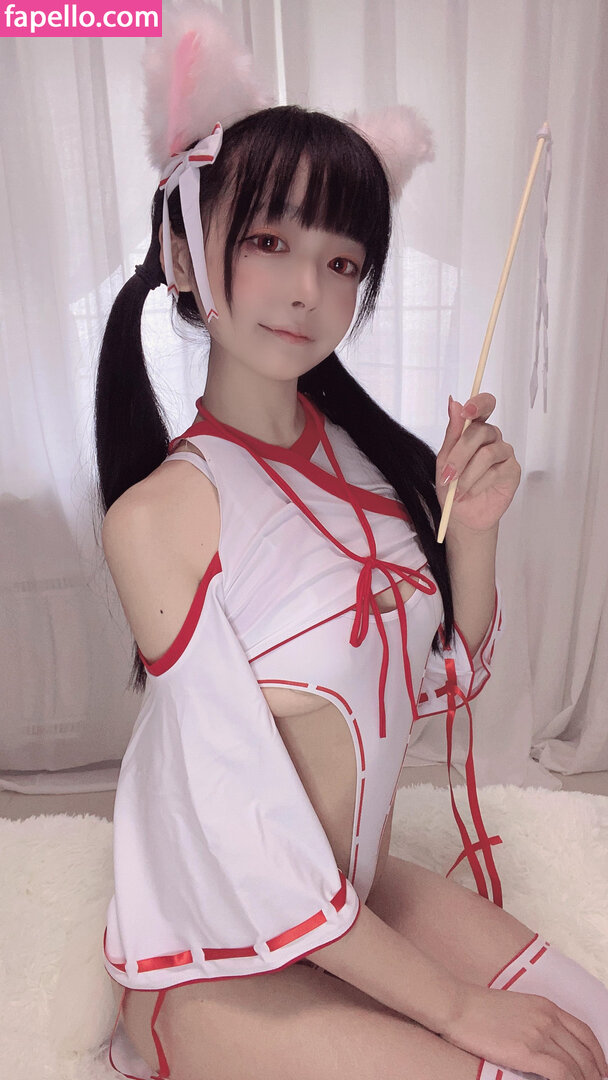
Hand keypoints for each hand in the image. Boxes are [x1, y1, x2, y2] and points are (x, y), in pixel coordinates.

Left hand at [436, 393, 521, 533]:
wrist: (461, 515)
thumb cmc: (452, 486)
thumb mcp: (444, 460)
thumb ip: (451, 433)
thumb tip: (453, 402)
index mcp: (475, 429)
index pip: (484, 406)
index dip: (478, 404)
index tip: (465, 411)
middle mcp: (492, 438)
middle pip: (481, 432)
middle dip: (460, 454)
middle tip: (448, 474)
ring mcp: (504, 453)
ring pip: (487, 454)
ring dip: (467, 474)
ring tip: (456, 490)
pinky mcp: (512, 471)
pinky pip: (496, 472)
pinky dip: (477, 484)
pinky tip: (469, 493)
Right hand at [441, 984, 607, 1079]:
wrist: (458, 1005)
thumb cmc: (479, 1008)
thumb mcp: (516, 1007)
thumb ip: (536, 1021)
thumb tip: (548, 1043)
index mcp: (545, 1006)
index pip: (584, 1032)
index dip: (597, 1054)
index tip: (600, 1068)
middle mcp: (547, 1019)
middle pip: (584, 1051)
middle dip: (595, 1072)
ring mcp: (538, 1035)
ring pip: (576, 1065)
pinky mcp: (527, 1052)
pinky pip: (561, 1074)